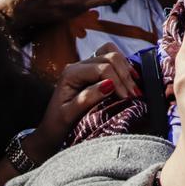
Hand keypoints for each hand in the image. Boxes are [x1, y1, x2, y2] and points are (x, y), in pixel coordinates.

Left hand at [21, 42, 138, 162]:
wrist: (51, 132)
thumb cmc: (58, 125)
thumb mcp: (69, 115)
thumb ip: (87, 99)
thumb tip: (109, 84)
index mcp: (71, 73)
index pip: (102, 68)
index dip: (118, 81)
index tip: (127, 98)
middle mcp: (78, 65)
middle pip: (110, 56)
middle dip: (125, 75)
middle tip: (134, 95)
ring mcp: (87, 66)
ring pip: (112, 53)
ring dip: (126, 69)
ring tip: (134, 87)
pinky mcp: (94, 71)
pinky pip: (112, 59)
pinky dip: (124, 67)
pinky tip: (131, 80)